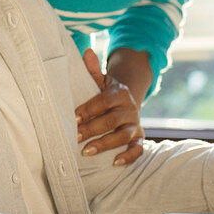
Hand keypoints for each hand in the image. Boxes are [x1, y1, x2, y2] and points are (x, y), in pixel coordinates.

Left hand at [78, 48, 144, 165]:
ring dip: (105, 144)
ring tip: (87, 151)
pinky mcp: (139, 136)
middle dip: (92, 129)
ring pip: (123, 135)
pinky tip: (115, 162)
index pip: (104, 101)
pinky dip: (129, 156)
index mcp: (119, 92)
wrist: (125, 100)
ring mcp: (136, 123)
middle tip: (75, 137)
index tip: (73, 118)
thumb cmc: (105, 92)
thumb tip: (86, 51)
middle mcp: (130, 108)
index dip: (89, 110)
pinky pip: (138, 148)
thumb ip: (92, 69)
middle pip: (112, 120)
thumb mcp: (100, 79)